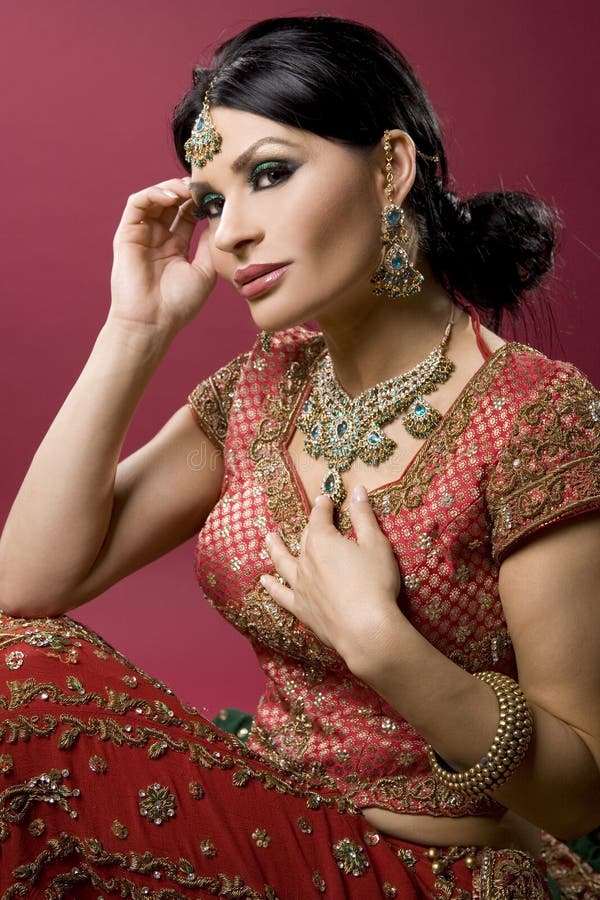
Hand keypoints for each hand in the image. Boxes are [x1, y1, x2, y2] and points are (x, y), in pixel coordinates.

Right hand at [110, 178, 216, 337]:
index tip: (218, 195)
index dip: (201, 202)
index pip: (188, 214)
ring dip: (172, 188)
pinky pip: (136, 203)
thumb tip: (218, 218)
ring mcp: (141, 235)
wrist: (152, 322)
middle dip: (188, 191)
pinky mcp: (126, 234)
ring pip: (154, 198)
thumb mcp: (205, 271)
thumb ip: (209, 243)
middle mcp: (158, 238)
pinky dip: (153, 193)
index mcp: (176, 247)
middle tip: (204, 186)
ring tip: (189, 190)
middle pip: (172, 202)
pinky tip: (172, 197)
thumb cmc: (178, 304)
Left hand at [260, 486, 402, 669]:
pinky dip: (271, 587)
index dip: (323, 506)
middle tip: (312, 517)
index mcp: (322, 541)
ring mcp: (299, 585)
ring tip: (268, 539)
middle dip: (309, 525)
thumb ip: (363, 516)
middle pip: (304, 538)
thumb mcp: (375, 543)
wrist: (366, 629)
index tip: (325, 498)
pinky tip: (264, 582)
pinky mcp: (300, 608)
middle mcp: (305, 561)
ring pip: (282, 562)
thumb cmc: (375, 584)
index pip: (320, 516)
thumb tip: (357, 490)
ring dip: (275, 549)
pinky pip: (280, 594)